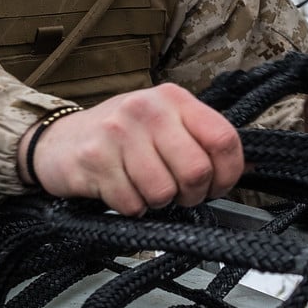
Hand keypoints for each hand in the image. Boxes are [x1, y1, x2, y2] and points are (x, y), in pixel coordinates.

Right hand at [23, 83, 244, 214]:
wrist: (59, 142)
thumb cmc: (119, 138)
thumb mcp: (163, 125)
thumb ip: (200, 140)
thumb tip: (248, 167)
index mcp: (173, 99)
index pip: (224, 139)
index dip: (228, 174)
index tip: (216, 186)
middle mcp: (147, 109)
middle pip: (196, 171)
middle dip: (191, 195)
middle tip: (177, 194)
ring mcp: (119, 133)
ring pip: (163, 192)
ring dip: (157, 202)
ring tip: (143, 188)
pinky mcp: (95, 159)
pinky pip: (132, 203)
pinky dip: (131, 207)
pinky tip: (120, 189)